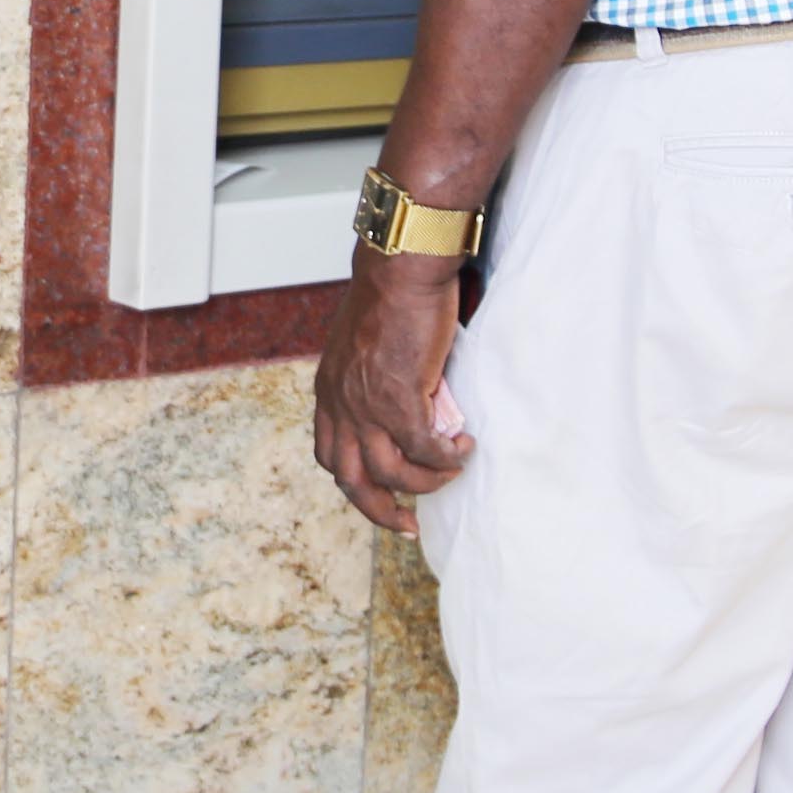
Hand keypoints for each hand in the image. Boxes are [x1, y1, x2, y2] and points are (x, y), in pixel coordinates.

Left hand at [312, 254, 473, 533]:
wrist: (401, 267)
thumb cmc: (392, 296)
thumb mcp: (371, 348)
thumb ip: (381, 384)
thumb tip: (420, 410)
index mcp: (329, 391)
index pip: (331, 454)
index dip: (356, 483)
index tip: (383, 496)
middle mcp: (339, 402)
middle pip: (350, 479)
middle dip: (379, 511)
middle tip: (408, 525)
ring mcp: (365, 403)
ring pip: (389, 471)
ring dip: (424, 483)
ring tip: (451, 471)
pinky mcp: (397, 397)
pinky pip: (422, 447)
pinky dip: (444, 457)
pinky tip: (463, 448)